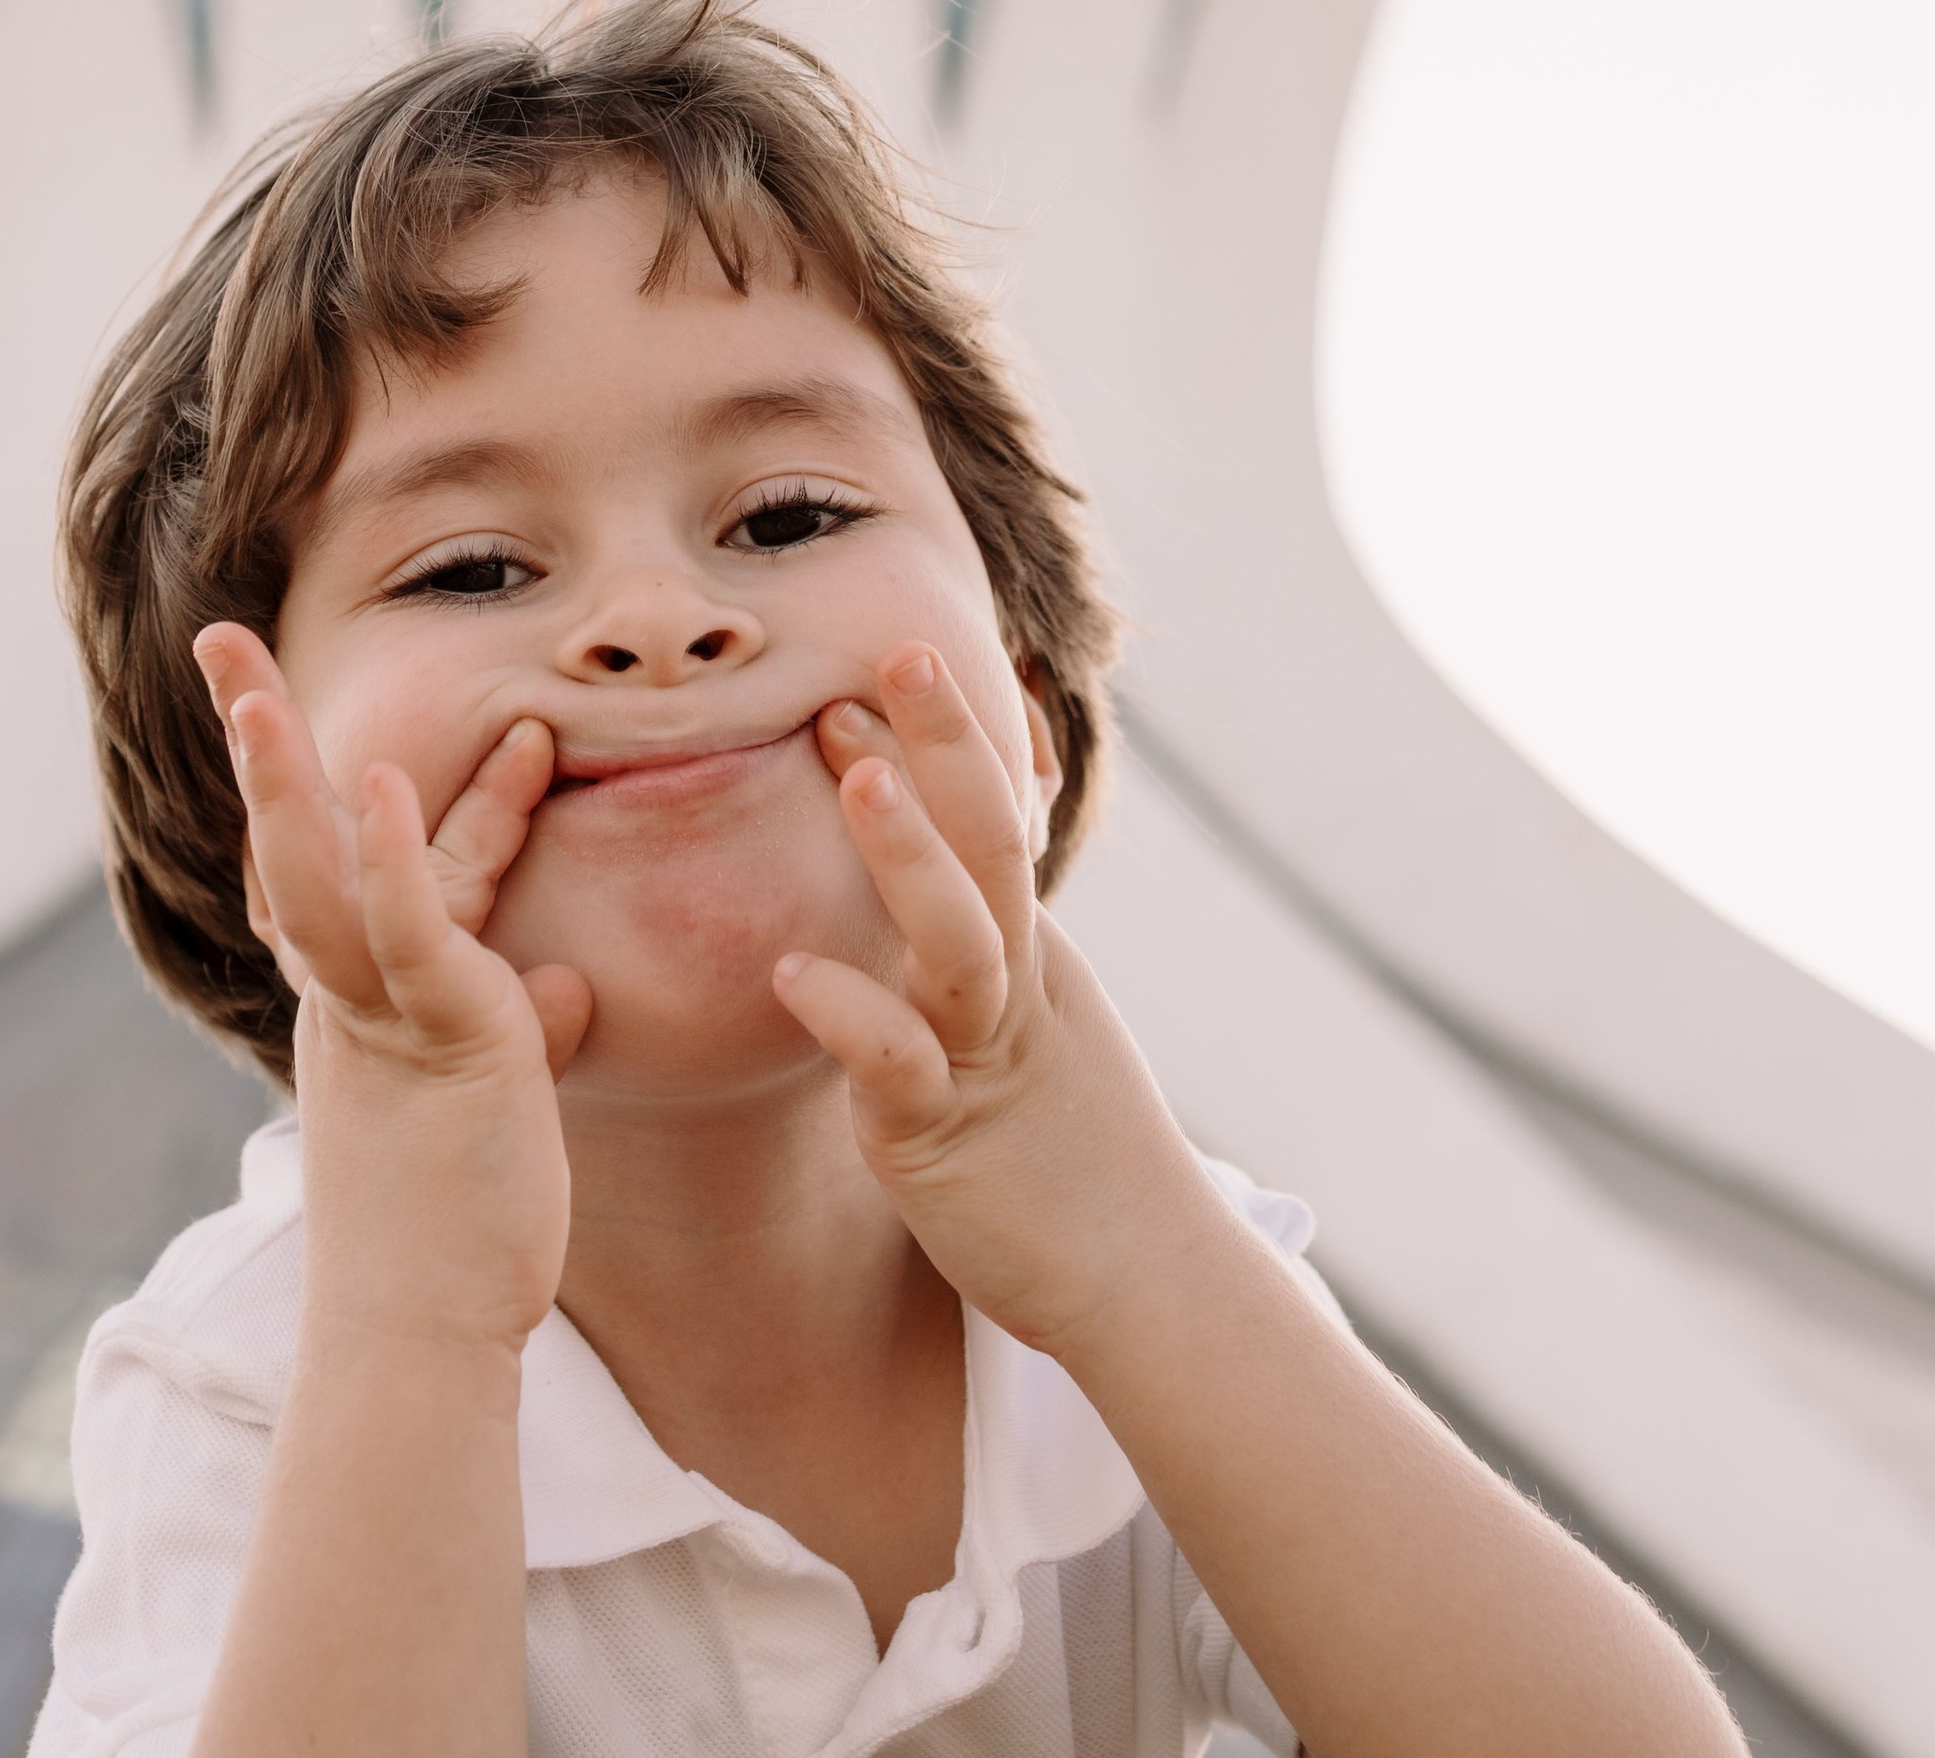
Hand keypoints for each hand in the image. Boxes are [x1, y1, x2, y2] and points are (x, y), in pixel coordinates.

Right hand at [194, 625, 592, 1357]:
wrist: (423, 1338)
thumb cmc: (461, 1234)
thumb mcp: (493, 1101)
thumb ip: (518, 1022)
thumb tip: (560, 984)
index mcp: (355, 1000)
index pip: (331, 862)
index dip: (315, 777)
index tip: (281, 700)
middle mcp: (348, 994)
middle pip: (291, 843)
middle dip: (258, 737)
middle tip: (219, 640)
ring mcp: (384, 1013)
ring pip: (323, 875)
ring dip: (293, 775)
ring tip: (261, 685)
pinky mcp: (444, 1035)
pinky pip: (416, 932)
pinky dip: (403, 855)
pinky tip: (392, 782)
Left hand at [772, 645, 1198, 1363]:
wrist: (1146, 1282)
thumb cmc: (1068, 1149)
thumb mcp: (1032, 1018)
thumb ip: (986, 938)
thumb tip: (938, 859)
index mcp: (1029, 951)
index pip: (995, 820)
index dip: (950, 740)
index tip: (885, 660)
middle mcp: (1016, 986)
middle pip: (993, 845)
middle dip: (947, 746)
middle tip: (900, 651)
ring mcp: (987, 1059)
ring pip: (958, 941)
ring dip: (909, 856)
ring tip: (858, 771)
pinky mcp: (946, 1141)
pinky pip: (899, 1068)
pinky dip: (852, 1016)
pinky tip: (788, 977)